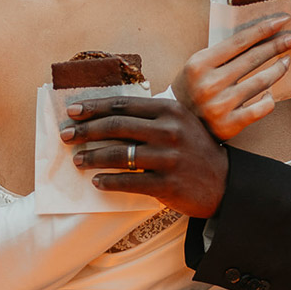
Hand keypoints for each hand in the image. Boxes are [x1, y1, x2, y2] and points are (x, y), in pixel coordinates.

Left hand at [59, 95, 228, 216]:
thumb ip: (149, 116)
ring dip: (92, 156)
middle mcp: (169, 130)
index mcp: (169, 110)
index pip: (123, 105)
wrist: (224, 182)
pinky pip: (130, 181)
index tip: (72, 111)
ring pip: (119, 154)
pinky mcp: (168, 184)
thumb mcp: (178, 123)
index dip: (94, 107)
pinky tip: (96, 181)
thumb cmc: (194, 149)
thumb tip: (105, 116)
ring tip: (78, 160)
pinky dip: (109, 181)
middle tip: (66, 135)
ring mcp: (169, 157)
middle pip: (116, 126)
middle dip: (85, 131)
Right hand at [173, 15, 290, 140]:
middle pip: (253, 58)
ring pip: (261, 82)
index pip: (239, 41)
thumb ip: (222, 53)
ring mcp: (220, 105)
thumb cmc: (192, 88)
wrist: (177, 123)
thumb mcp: (198, 65)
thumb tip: (259, 36)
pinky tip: (269, 95)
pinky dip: (269, 100)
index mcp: (200, 63)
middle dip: (279, 44)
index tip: (283, 20)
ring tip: (286, 62)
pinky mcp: (229, 124)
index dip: (264, 29)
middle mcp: (209, 83)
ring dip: (279, 69)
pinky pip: (261, 109)